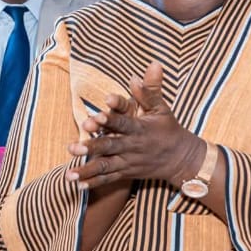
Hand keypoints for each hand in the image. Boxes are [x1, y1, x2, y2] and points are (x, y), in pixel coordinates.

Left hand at [65, 61, 203, 190]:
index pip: (123, 123)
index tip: (95, 116)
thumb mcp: (162, 108)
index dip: (109, 120)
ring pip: (106, 167)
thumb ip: (151, 90)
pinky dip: (94, 183)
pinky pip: (109, 179)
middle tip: (73, 147)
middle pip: (110, 146)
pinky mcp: (127, 173)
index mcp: (140, 129)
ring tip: (68, 174)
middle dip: (91, 147)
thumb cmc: (169, 129)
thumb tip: (151, 65)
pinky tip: (77, 186)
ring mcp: (129, 162)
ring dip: (87, 170)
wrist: (182, 159)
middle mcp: (133, 146)